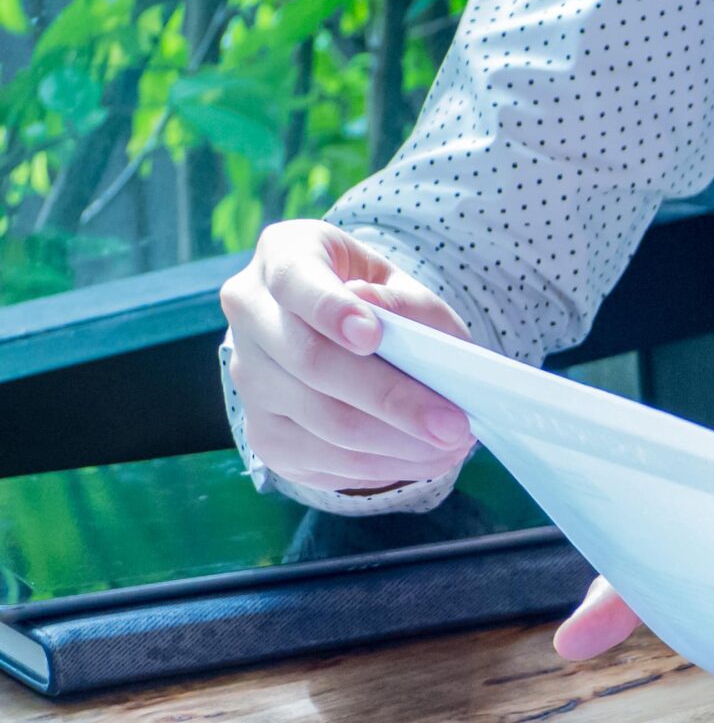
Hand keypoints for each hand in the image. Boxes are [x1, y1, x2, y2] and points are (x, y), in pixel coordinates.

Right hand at [218, 220, 476, 491]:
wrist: (342, 341)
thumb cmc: (380, 306)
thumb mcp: (404, 288)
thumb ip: (404, 302)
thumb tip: (379, 316)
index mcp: (283, 256)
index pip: (294, 281)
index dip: (330, 310)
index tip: (372, 336)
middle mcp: (251, 314)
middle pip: (312, 363)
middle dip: (392, 400)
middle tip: (454, 425)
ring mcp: (250, 378)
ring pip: (324, 421)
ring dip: (399, 443)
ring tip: (453, 446)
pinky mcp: (265, 433)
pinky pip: (327, 459)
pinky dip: (387, 466)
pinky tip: (426, 459)